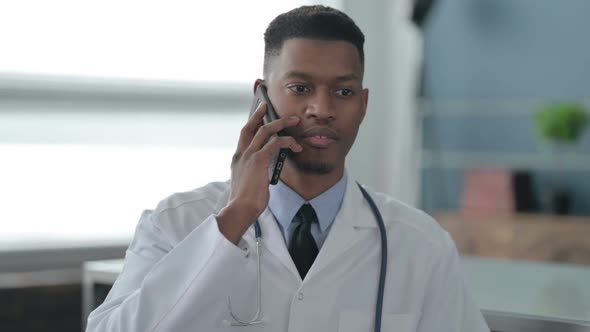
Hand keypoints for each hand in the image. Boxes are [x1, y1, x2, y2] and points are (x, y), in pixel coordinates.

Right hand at [217, 103, 301, 243]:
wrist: (240, 209)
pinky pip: (275, 144)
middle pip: (250, 127)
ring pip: (265, 131)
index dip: (251, 123)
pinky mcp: (258, 160)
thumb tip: (263, 171)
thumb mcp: (247, 182)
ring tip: (294, 120)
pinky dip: (287, 141)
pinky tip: (295, 145)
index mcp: (237, 159)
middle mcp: (241, 154)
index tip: (257, 115)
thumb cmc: (245, 201)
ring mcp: (249, 156)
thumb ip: (253, 172)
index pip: (244, 135)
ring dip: (281, 123)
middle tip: (267, 105)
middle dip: (259, 114)